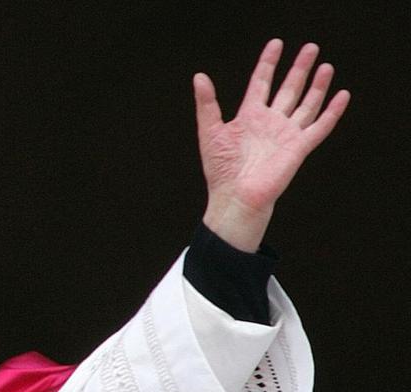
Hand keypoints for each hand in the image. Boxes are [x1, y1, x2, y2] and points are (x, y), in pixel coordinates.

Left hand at [195, 39, 349, 251]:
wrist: (235, 197)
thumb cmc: (221, 170)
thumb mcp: (210, 132)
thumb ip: (207, 104)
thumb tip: (199, 77)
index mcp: (249, 116)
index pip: (261, 82)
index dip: (268, 63)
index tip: (276, 44)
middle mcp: (270, 122)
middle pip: (288, 89)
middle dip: (299, 68)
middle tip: (310, 47)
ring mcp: (286, 134)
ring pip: (306, 103)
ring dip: (317, 85)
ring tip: (325, 66)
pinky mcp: (299, 147)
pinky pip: (320, 126)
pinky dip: (332, 111)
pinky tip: (342, 95)